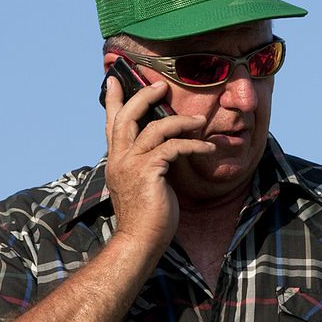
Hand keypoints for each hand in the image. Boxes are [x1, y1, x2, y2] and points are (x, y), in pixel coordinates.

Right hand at [103, 77, 215, 249]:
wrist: (138, 242)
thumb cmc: (146, 217)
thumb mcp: (142, 183)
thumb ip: (146, 163)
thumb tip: (164, 149)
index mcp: (116, 160)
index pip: (112, 123)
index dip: (114, 101)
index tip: (114, 79)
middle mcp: (119, 158)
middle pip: (127, 116)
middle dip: (144, 96)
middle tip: (161, 86)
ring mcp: (131, 164)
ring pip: (154, 127)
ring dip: (181, 121)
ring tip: (200, 120)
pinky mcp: (148, 172)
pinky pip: (174, 147)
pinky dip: (194, 145)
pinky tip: (209, 150)